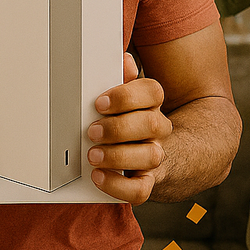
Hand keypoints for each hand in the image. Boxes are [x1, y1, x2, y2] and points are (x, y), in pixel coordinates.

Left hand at [87, 52, 172, 204]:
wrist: (144, 151)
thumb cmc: (124, 117)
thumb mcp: (121, 96)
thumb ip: (119, 78)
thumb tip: (124, 59)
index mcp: (150, 103)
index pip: (152, 92)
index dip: (126, 97)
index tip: (99, 103)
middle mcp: (157, 129)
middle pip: (152, 124)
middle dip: (119, 128)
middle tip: (91, 131)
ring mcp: (154, 155)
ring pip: (150, 156)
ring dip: (118, 156)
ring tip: (93, 155)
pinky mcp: (147, 181)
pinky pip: (141, 189)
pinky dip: (118, 186)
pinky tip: (99, 176)